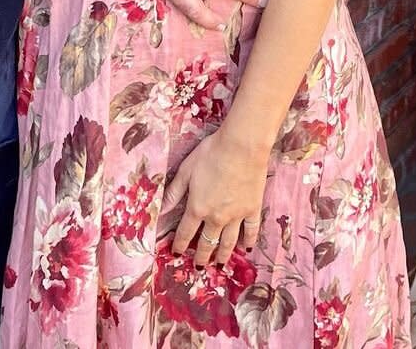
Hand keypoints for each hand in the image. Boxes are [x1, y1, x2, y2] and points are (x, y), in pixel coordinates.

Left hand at [163, 127, 268, 266]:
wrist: (241, 147)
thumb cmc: (210, 154)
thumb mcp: (186, 170)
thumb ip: (174, 192)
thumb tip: (162, 210)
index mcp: (197, 208)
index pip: (185, 232)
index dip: (179, 244)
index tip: (176, 254)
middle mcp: (216, 217)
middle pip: (207, 242)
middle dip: (201, 256)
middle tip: (198, 267)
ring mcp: (236, 215)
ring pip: (228, 242)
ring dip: (222, 255)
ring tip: (219, 265)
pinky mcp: (253, 209)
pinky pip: (251, 230)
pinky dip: (248, 241)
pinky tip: (246, 248)